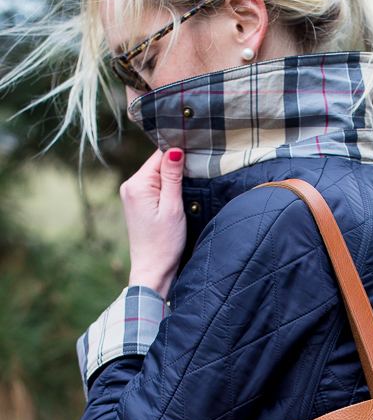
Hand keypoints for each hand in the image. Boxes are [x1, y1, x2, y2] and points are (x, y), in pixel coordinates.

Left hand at [121, 148, 186, 299]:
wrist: (153, 270)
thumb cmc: (165, 244)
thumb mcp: (173, 207)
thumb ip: (172, 176)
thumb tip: (175, 149)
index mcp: (137, 184)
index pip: (160, 154)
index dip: (179, 155)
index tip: (195, 162)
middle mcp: (129, 185)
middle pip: (157, 163)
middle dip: (176, 169)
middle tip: (193, 181)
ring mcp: (131, 194)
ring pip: (157, 175)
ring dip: (172, 180)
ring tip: (183, 195)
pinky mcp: (136, 203)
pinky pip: (154, 186)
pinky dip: (166, 189)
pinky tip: (175, 201)